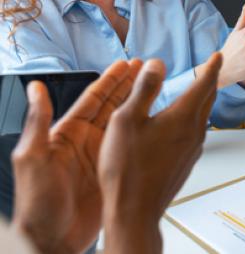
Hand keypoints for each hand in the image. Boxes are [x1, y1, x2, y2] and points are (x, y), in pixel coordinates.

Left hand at [11, 60, 140, 253]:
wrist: (52, 239)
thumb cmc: (37, 203)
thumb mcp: (32, 158)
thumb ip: (37, 122)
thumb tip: (35, 89)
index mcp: (67, 134)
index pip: (92, 100)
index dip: (110, 80)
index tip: (125, 64)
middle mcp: (85, 142)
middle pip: (111, 106)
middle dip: (128, 85)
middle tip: (146, 68)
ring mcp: (99, 157)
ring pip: (123, 123)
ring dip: (137, 104)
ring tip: (155, 88)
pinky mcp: (111, 173)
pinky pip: (130, 146)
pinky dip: (143, 131)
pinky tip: (155, 124)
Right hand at [99, 54, 221, 253]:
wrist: (134, 211)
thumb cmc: (127, 168)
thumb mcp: (126, 119)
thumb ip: (144, 89)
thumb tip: (157, 63)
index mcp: (183, 117)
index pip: (204, 83)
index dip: (212, 67)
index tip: (218, 55)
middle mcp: (194, 132)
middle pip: (207, 100)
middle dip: (210, 81)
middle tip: (212, 69)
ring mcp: (192, 149)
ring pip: (202, 117)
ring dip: (201, 101)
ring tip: (196, 93)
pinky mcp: (186, 163)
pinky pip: (194, 133)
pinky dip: (192, 120)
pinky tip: (180, 125)